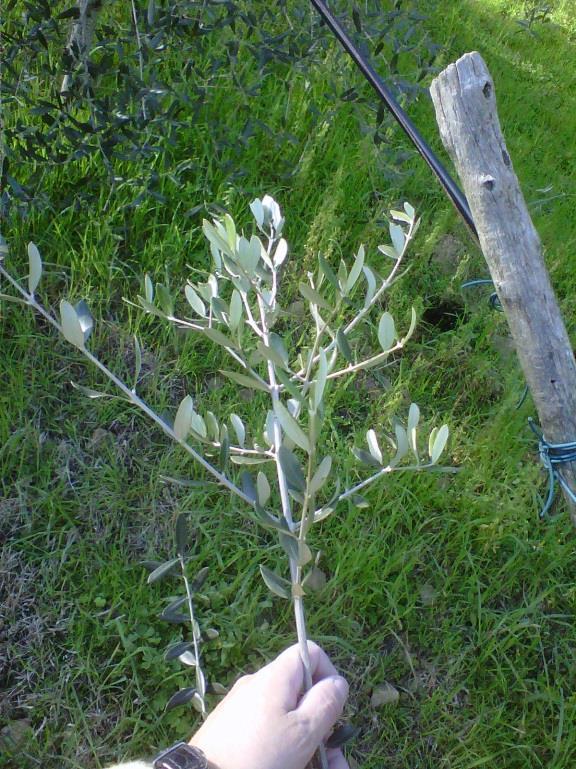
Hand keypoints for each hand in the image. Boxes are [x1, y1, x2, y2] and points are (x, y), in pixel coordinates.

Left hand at [189, 642, 348, 768]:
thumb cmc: (258, 756)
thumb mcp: (302, 731)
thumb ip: (326, 702)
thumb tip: (338, 681)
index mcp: (275, 677)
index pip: (309, 652)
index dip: (328, 674)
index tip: (334, 708)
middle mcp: (256, 685)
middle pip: (299, 691)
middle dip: (321, 723)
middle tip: (332, 758)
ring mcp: (240, 707)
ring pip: (284, 717)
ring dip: (305, 741)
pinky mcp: (230, 729)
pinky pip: (265, 730)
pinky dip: (281, 746)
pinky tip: (289, 766)